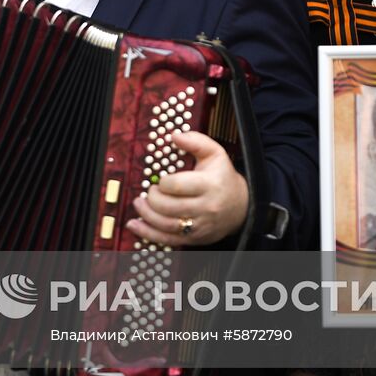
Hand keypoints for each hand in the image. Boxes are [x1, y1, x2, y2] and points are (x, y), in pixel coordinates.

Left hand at [126, 131, 246, 245]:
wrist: (241, 206)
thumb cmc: (222, 177)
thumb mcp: (215, 153)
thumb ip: (195, 141)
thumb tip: (174, 136)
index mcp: (210, 185)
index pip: (178, 186)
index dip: (163, 183)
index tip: (161, 180)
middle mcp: (206, 208)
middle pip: (169, 207)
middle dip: (152, 199)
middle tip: (149, 191)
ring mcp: (200, 226)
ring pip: (166, 225)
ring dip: (147, 215)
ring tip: (139, 204)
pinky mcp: (195, 239)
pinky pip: (168, 240)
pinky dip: (148, 233)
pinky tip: (135, 225)